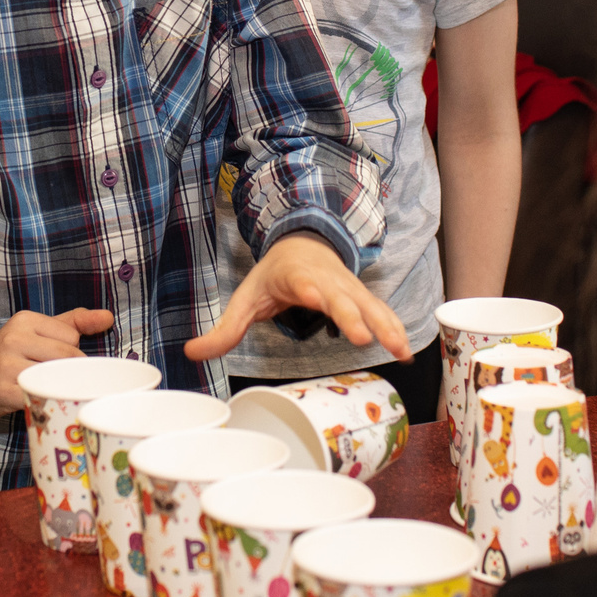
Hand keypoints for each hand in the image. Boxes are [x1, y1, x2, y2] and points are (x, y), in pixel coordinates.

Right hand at [0, 307, 116, 420]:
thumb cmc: (11, 356)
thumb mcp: (37, 331)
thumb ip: (74, 322)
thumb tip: (108, 317)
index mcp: (24, 320)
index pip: (70, 337)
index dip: (72, 353)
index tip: (60, 362)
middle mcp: (14, 339)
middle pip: (67, 356)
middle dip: (72, 372)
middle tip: (65, 381)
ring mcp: (7, 365)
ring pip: (56, 376)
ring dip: (62, 388)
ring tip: (56, 391)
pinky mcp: (3, 390)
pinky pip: (38, 396)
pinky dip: (47, 402)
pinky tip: (42, 402)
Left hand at [185, 232, 409, 363]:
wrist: (303, 243)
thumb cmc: (273, 276)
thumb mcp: (245, 299)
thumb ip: (223, 330)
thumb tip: (191, 353)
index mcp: (296, 276)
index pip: (304, 283)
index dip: (311, 290)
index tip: (316, 298)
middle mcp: (326, 280)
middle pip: (342, 297)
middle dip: (353, 316)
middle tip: (364, 338)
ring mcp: (348, 287)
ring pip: (370, 305)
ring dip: (385, 326)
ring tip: (399, 350)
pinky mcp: (361, 297)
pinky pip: (380, 311)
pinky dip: (394, 328)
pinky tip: (405, 350)